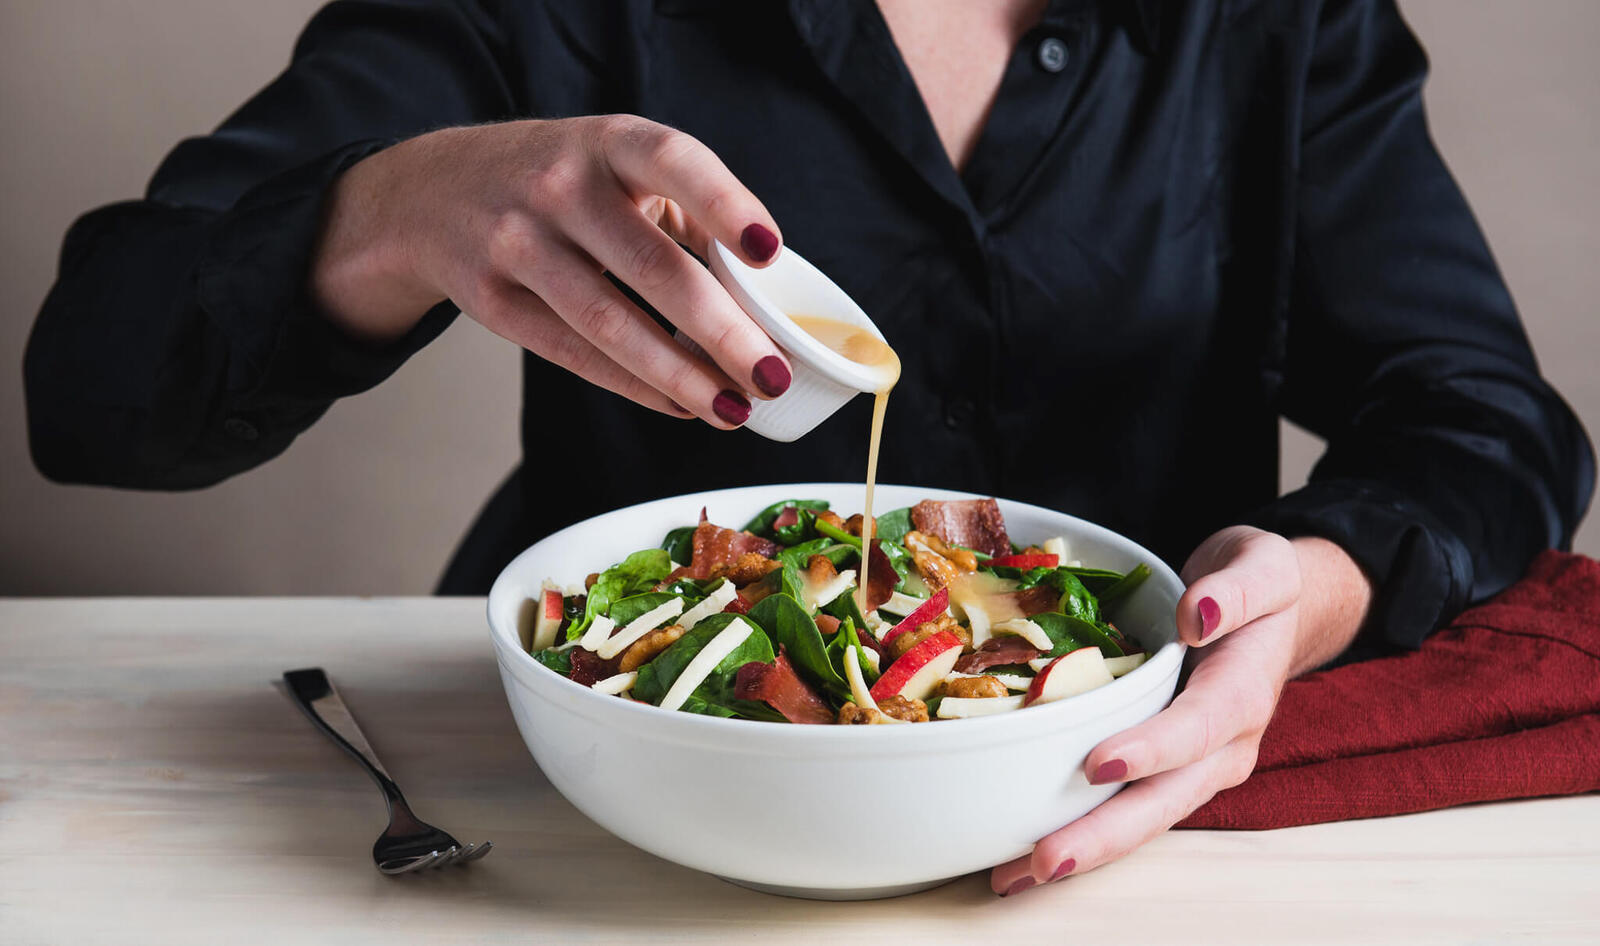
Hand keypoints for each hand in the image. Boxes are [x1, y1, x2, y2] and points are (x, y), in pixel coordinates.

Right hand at [311, 116, 790, 427]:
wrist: (435, 193)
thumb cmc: (563, 181)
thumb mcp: (622, 167)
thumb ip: (692, 216)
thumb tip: (768, 294)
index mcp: (609, 142)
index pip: (673, 162)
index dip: (724, 205)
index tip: (769, 252)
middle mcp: (559, 186)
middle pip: (650, 266)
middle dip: (719, 331)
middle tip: (771, 376)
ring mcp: (517, 243)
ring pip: (609, 324)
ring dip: (680, 376)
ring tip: (734, 410)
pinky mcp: (491, 301)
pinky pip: (573, 354)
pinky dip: (635, 386)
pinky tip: (681, 405)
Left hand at [989, 527, 1371, 895]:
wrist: (1264, 608)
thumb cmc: (1255, 585)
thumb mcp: (1262, 565)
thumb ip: (1236, 589)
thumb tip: (1198, 615)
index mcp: (1242, 694)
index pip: (1199, 728)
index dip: (1154, 749)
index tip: (1101, 764)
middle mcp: (1222, 746)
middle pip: (1165, 799)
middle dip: (1105, 834)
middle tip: (1045, 860)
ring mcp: (1193, 767)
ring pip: (1142, 818)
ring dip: (1083, 849)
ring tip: (1016, 875)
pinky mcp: (1163, 770)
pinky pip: (1124, 806)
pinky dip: (1078, 831)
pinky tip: (1020, 855)